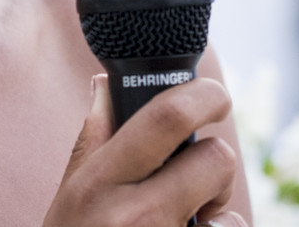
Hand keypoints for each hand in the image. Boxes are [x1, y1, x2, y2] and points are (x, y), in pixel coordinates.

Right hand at [44, 74, 245, 226]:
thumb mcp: (69, 198)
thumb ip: (93, 140)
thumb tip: (107, 84)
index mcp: (98, 182)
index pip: (165, 117)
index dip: (203, 94)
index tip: (214, 95)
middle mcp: (132, 216)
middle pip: (216, 159)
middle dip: (214, 164)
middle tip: (194, 179)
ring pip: (229, 214)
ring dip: (216, 216)